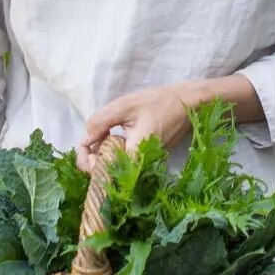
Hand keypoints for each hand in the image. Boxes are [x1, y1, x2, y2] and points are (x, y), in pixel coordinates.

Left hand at [78, 83, 196, 165]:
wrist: (188, 103)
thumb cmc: (159, 102)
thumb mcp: (125, 106)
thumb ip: (101, 122)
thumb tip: (85, 139)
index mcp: (135, 154)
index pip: (104, 172)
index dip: (88, 162)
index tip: (85, 144)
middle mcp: (141, 165)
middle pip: (108, 172)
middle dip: (94, 157)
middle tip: (93, 135)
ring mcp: (146, 164)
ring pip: (117, 166)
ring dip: (104, 153)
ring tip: (103, 133)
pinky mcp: (148, 159)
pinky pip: (126, 161)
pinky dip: (116, 151)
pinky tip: (114, 135)